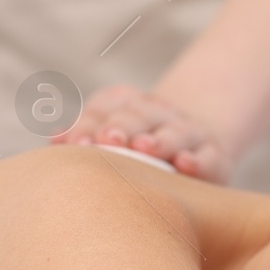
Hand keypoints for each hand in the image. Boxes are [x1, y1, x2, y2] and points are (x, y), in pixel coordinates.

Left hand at [51, 85, 229, 181]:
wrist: (192, 143)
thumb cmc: (135, 146)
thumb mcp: (109, 130)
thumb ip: (84, 134)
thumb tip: (55, 139)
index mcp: (125, 104)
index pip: (102, 111)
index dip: (87, 127)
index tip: (72, 145)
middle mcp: (157, 112)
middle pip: (137, 116)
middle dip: (122, 127)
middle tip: (108, 140)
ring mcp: (187, 131)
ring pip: (173, 132)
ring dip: (159, 140)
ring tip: (144, 148)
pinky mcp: (214, 155)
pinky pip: (207, 157)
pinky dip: (197, 161)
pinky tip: (184, 165)